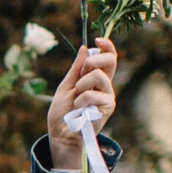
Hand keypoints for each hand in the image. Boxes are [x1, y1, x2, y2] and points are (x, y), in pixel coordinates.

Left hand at [46, 38, 118, 170]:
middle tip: (80, 76)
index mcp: (96, 78)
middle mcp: (106, 86)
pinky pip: (93, 93)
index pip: (109, 57)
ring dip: (82, 84)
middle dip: (92, 62)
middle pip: (110, 61)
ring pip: (99, 75)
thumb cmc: (63, 112)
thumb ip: (76, 68)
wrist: (61, 133)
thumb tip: (85, 48)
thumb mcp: (66, 85)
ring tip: (76, 97)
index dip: (107, 46)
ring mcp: (108, 96)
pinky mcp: (108, 107)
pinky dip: (81, 98)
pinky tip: (78, 108)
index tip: (98, 39)